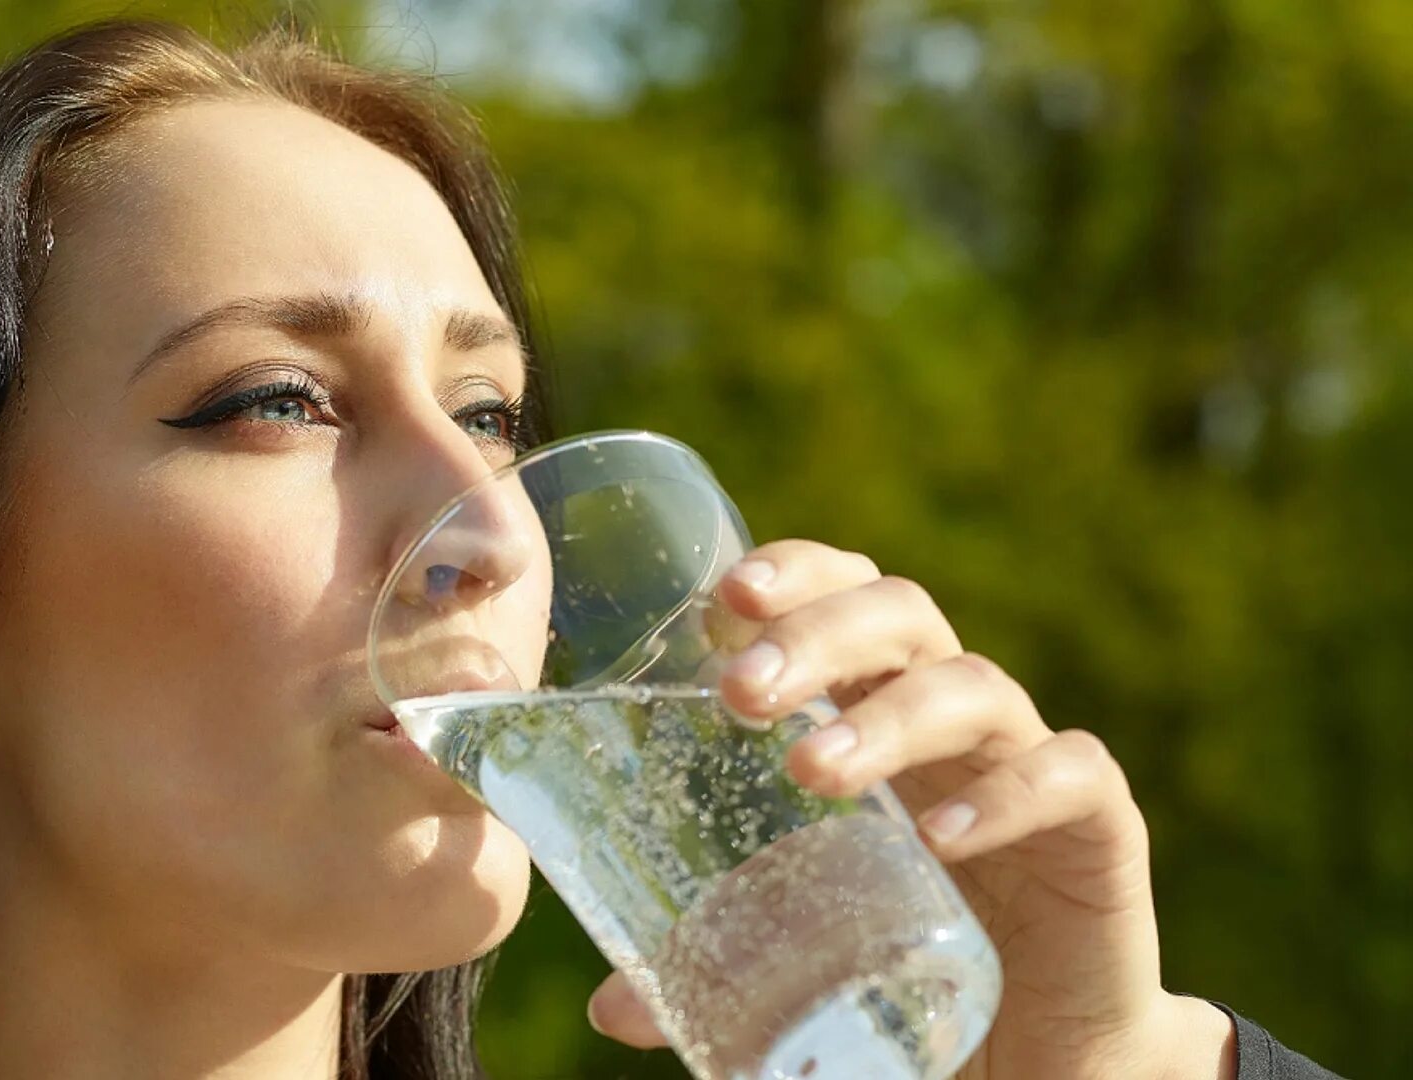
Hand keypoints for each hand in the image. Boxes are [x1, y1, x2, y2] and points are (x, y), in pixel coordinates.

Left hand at [583, 540, 1235, 1079]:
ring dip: (885, 718)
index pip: (838, 594)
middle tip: (741, 693)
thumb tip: (613, 1008)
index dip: (790, 575)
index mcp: (873, 707)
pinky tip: (940, 836)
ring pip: (970, 687)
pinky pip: (1070, 776)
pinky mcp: (1099, 828)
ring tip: (810, 771)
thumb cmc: (905, 958)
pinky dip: (1007, 795)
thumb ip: (715, 955)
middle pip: (896, 614)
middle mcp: (949, 716)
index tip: (719, 599)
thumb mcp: (803, 941)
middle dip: (816, 634)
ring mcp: (1026, 761)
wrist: (1041, 1048)